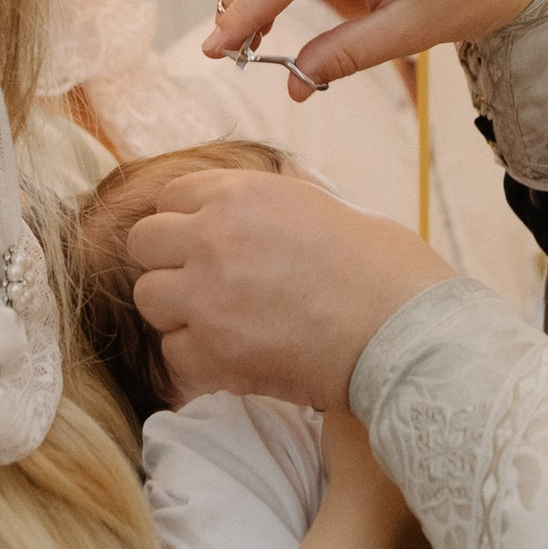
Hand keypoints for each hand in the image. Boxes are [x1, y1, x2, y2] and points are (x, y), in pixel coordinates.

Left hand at [131, 168, 446, 411]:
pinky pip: (172, 351)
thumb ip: (268, 201)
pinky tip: (237, 353)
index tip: (206, 243)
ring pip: (148, 297)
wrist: (404, 330)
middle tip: (207, 282)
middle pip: (143, 243)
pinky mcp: (212, 353)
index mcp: (239, 193)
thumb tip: (255, 191)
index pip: (169, 197)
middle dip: (170, 261)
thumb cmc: (380, 266)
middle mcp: (211, 238)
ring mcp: (205, 297)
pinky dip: (198, 357)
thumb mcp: (321, 203)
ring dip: (178, 309)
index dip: (187, 221)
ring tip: (223, 320)